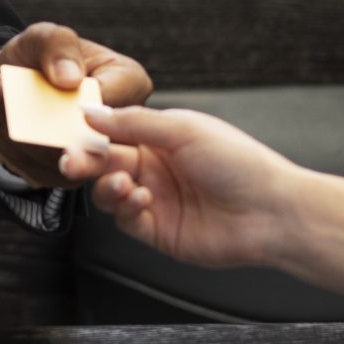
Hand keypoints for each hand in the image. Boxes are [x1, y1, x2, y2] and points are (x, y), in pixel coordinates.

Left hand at [0, 22, 152, 188]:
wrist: (18, 80)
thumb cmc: (43, 56)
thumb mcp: (46, 36)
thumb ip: (59, 46)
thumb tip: (69, 79)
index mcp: (128, 86)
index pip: (113, 104)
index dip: (80, 102)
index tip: (50, 84)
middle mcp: (116, 131)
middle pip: (81, 139)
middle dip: (34, 117)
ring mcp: (87, 159)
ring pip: (48, 155)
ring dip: (5, 124)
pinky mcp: (56, 175)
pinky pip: (26, 165)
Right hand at [59, 105, 296, 270]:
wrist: (271, 213)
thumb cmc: (240, 164)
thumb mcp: (184, 129)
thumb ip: (134, 122)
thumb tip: (91, 112)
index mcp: (163, 138)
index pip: (114, 133)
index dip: (91, 134)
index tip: (71, 133)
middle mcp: (157, 168)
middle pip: (106, 164)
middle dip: (86, 162)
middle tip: (72, 162)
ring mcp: (157, 200)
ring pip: (110, 193)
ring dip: (107, 186)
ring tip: (123, 184)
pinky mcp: (159, 231)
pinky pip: (126, 220)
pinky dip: (125, 208)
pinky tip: (141, 199)